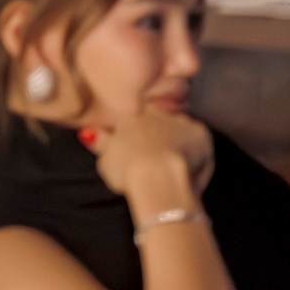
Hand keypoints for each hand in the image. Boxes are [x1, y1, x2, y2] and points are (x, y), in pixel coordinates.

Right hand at [80, 110, 214, 198]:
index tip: (138, 155)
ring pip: (181, 134)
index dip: (138, 138)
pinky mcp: (202, 133)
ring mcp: (181, 120)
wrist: (158, 176)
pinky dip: (197, 159)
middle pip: (160, 123)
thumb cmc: (128, 169)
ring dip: (179, 147)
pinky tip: (189, 177)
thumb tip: (88, 132)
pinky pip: (200, 147)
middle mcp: (157, 111)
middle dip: (160, 139)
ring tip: (174, 174)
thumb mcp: (105, 159)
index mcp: (132, 115)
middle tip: (157, 165)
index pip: (137, 120)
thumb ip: (100, 143)